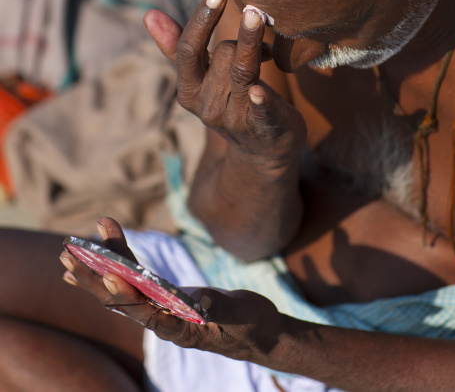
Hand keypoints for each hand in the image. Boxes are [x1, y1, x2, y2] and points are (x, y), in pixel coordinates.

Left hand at [59, 217, 284, 362]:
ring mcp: (164, 308)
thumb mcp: (243, 316)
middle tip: (69, 253)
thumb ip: (221, 308)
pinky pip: (138, 280)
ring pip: (125, 287)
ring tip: (73, 248)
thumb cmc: (254, 326)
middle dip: (95, 276)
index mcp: (181, 330)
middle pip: (123, 299)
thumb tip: (199, 300)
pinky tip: (102, 255)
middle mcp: (165, 321)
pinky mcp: (167, 297)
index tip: (110, 274)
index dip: (128, 295)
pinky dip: (121, 263)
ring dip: (101, 266)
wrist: (259, 333)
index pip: (147, 313)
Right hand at [145, 0, 306, 161]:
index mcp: (189, 92)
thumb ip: (178, 49)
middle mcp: (206, 107)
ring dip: (252, 43)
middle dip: (243, 37)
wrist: (262, 150)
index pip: (188, 50)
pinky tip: (258, 92)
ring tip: (260, 18)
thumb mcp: (203, 79)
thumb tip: (148, 14)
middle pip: (223, 55)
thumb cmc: (233, 102)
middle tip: (258, 30)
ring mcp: (233, 120)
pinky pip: (260, 110)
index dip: (201, 20)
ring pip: (242, 70)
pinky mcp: (262, 128)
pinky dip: (259, 101)